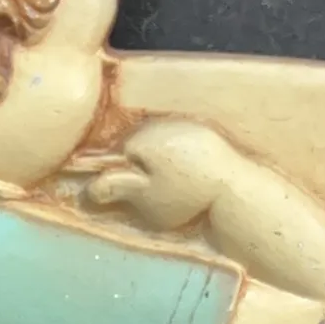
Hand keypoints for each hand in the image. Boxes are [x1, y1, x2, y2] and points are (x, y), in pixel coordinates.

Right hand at [81, 116, 242, 232]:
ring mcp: (183, 125)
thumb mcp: (146, 198)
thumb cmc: (185, 194)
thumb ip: (117, 188)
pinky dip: (180, 156)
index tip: (129, 193)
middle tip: (153, 192)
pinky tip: (190, 174)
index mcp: (140, 140)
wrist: (234, 186)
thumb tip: (90, 186)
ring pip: (159, 142)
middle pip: (137, 145)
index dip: (119, 175)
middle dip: (139, 166)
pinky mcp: (203, 132)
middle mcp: (158, 126)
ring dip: (160, 160)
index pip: (116, 154)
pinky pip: (181, 142)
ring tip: (173, 184)